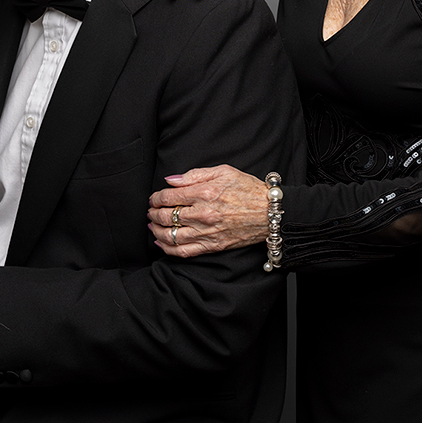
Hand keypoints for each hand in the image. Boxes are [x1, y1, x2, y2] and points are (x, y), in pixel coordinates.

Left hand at [148, 165, 268, 256]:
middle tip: (151, 210)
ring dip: (156, 230)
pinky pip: (184, 251)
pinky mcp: (213, 246)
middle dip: (153, 213)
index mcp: (205, 193)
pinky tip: (161, 242)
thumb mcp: (224, 171)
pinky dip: (168, 248)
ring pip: (171, 235)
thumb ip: (195, 175)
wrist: (270, 213)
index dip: (156, 197)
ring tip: (152, 225)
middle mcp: (203, 214)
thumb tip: (171, 180)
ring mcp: (207, 232)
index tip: (154, 197)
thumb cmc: (249, 190)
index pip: (169, 196)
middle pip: (166, 216)